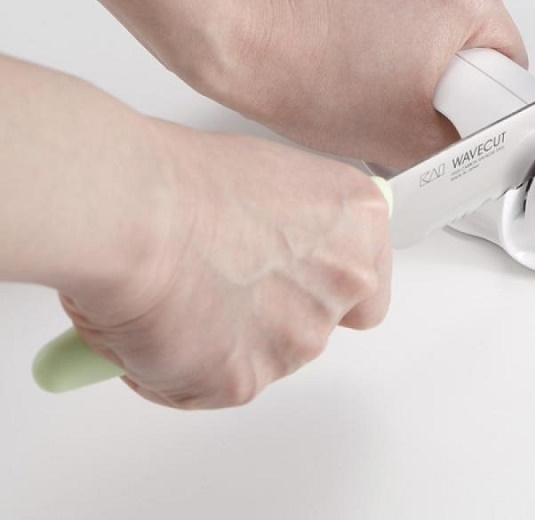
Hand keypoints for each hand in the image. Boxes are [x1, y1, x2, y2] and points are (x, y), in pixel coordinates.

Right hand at [59, 119, 390, 409]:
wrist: (137, 212)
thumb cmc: (188, 177)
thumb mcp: (268, 177)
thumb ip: (293, 225)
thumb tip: (269, 250)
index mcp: (357, 221)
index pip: (369, 280)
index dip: (331, 286)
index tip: (302, 282)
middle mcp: (343, 283)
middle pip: (320, 320)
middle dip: (276, 313)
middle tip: (223, 287)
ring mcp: (299, 338)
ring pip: (269, 356)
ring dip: (231, 341)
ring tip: (180, 297)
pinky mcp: (246, 381)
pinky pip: (216, 384)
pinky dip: (185, 367)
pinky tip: (157, 326)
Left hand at [207, 0, 526, 168]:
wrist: (232, 27)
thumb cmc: (302, 72)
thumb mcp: (400, 139)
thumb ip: (459, 144)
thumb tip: (474, 141)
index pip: (506, 53)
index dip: (477, 88)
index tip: (446, 96)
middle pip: (467, 17)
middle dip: (439, 51)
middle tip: (392, 78)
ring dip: (407, 16)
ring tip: (359, 44)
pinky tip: (341, 15)